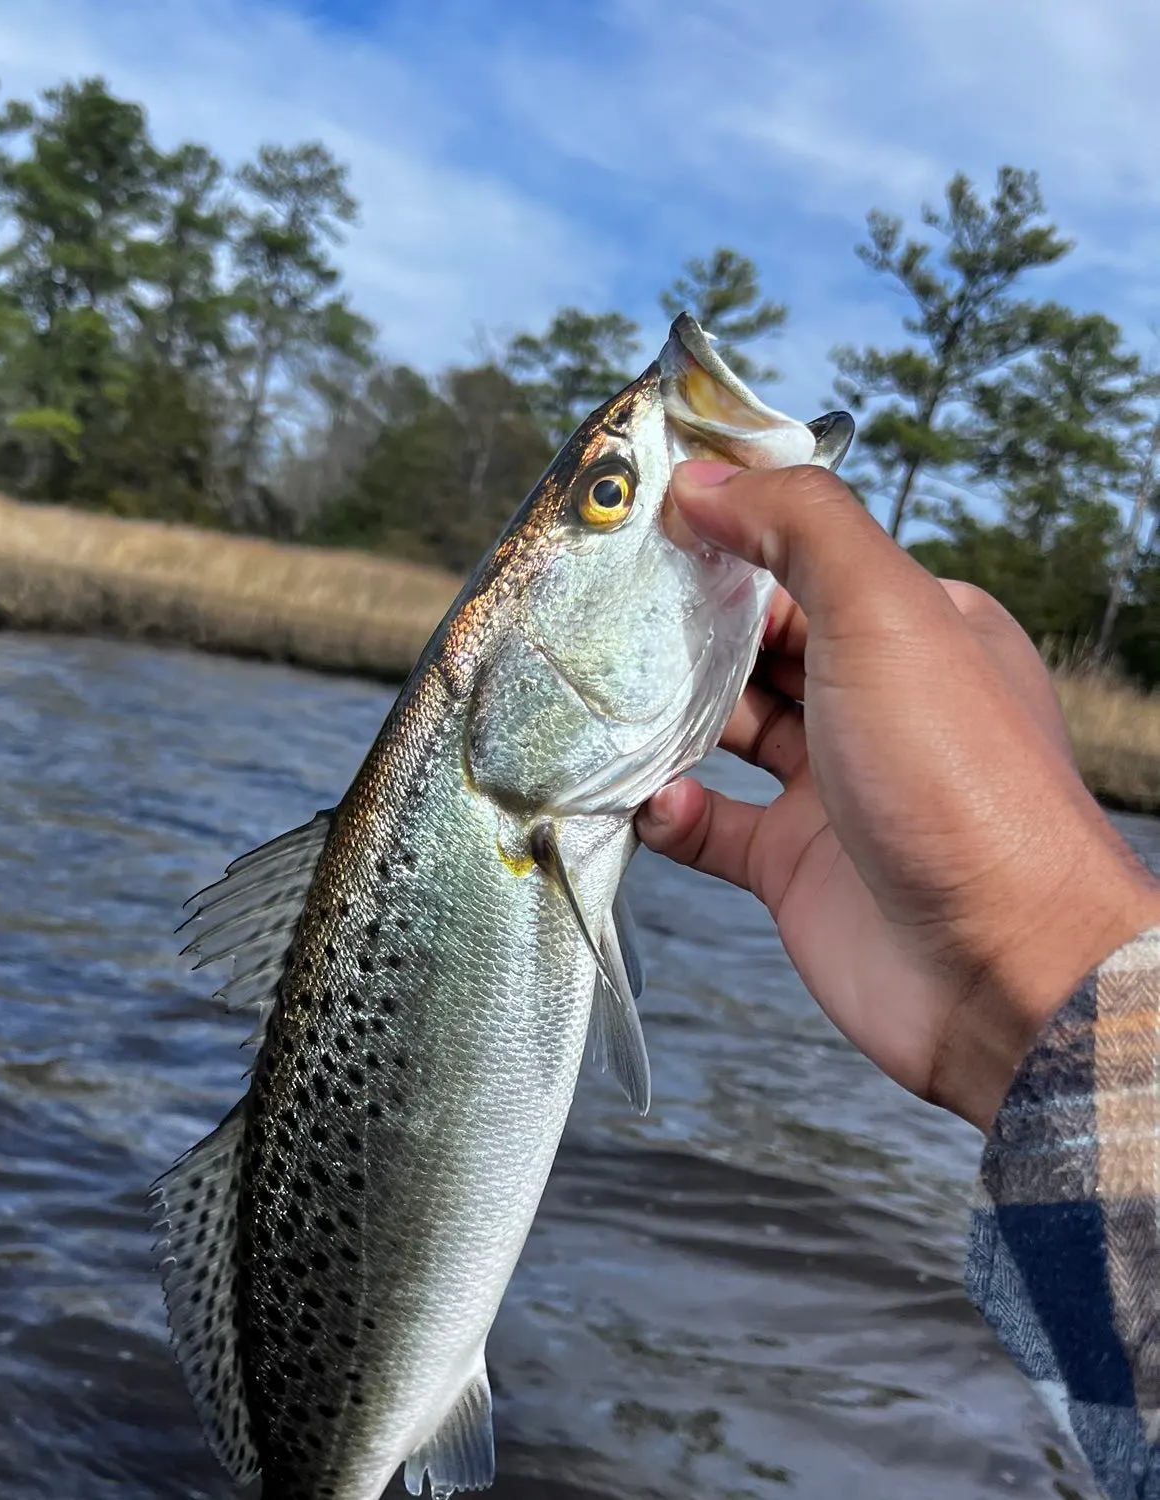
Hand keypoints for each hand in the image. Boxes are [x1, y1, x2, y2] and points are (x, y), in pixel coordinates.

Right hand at [638, 460, 1159, 1131]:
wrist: (998, 972)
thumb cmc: (958, 782)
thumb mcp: (887, 614)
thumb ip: (797, 529)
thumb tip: (704, 481)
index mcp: (914, 629)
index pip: (801, 562)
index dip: (723, 538)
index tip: (640, 523)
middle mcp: (873, 701)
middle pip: (754, 645)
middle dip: (681, 630)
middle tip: (601, 614)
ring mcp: (832, 787)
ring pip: (724, 732)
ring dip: (665, 721)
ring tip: (606, 706)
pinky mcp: (794, 865)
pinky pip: (711, 824)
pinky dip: (673, 811)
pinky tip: (654, 803)